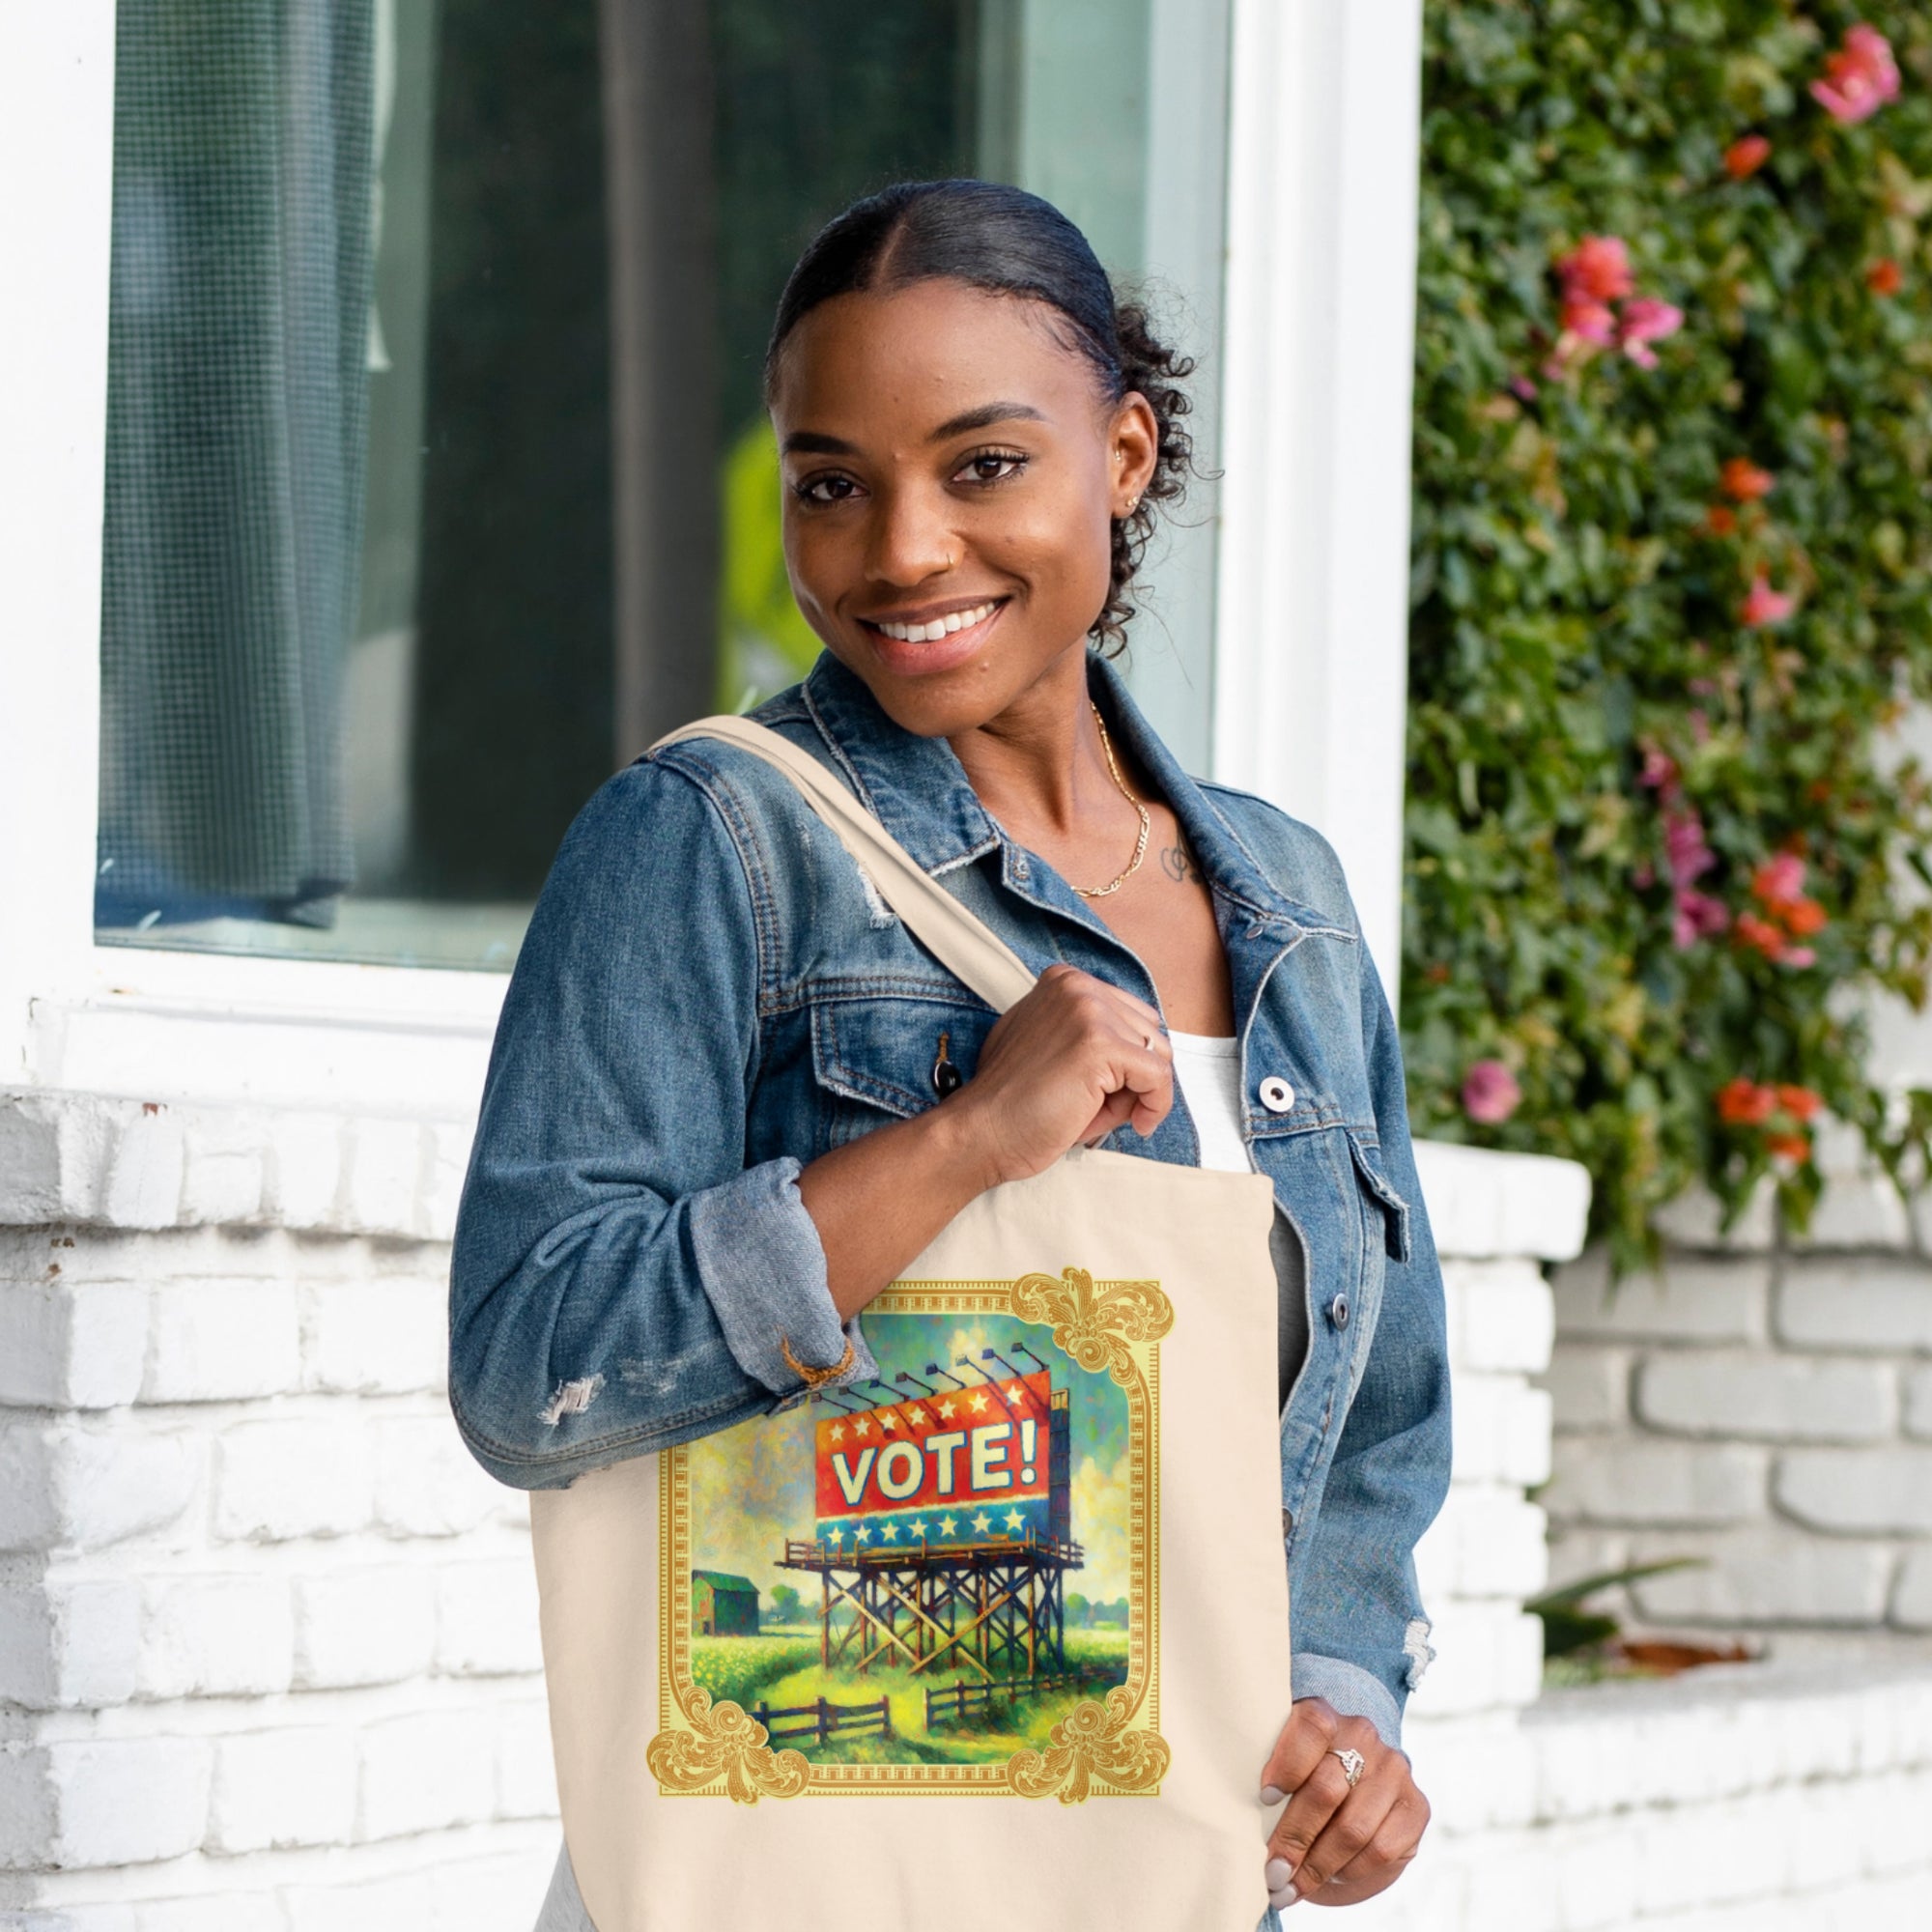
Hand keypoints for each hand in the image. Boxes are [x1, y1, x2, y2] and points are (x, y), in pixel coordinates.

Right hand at [948, 963, 1172, 1184]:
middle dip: (1135, 1074)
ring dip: (1140, 1091)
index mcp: (1064, 981)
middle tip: (1103, 1104)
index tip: (1113, 1088)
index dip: (1129, 1058)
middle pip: (1150, 1031)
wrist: (981, 1132)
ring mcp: (1088, 1012)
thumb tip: (1147, 1054)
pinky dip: (1156, 1106)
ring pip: (1158, 1054)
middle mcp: (1077, 987)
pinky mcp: (1099, 1045)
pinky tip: (1136, 1123)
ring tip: (1101, 1111)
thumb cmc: (1013, 1102)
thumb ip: (1092, 1037)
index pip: (1132, 1015)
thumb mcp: (1053, 1047)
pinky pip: (1159, 1077)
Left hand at [1258, 1698, 1428, 1909]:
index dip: (1287, 1764)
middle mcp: (1363, 1734)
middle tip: (1272, 1871)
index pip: (1312, 1726)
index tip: (1264, 1799)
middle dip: (1295, 1838)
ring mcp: (1394, 1769)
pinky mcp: (1416, 1806)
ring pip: (1353, 1828)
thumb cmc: (1301, 1777)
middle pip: (1328, 1789)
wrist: (1354, 1785)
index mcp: (1324, 1713)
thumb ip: (1269, 1779)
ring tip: (1293, 1886)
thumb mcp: (1282, 1764)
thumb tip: (1239, 1823)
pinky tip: (1330, 1875)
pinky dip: (1350, 1871)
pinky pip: (1381, 1849)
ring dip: (1318, 1866)